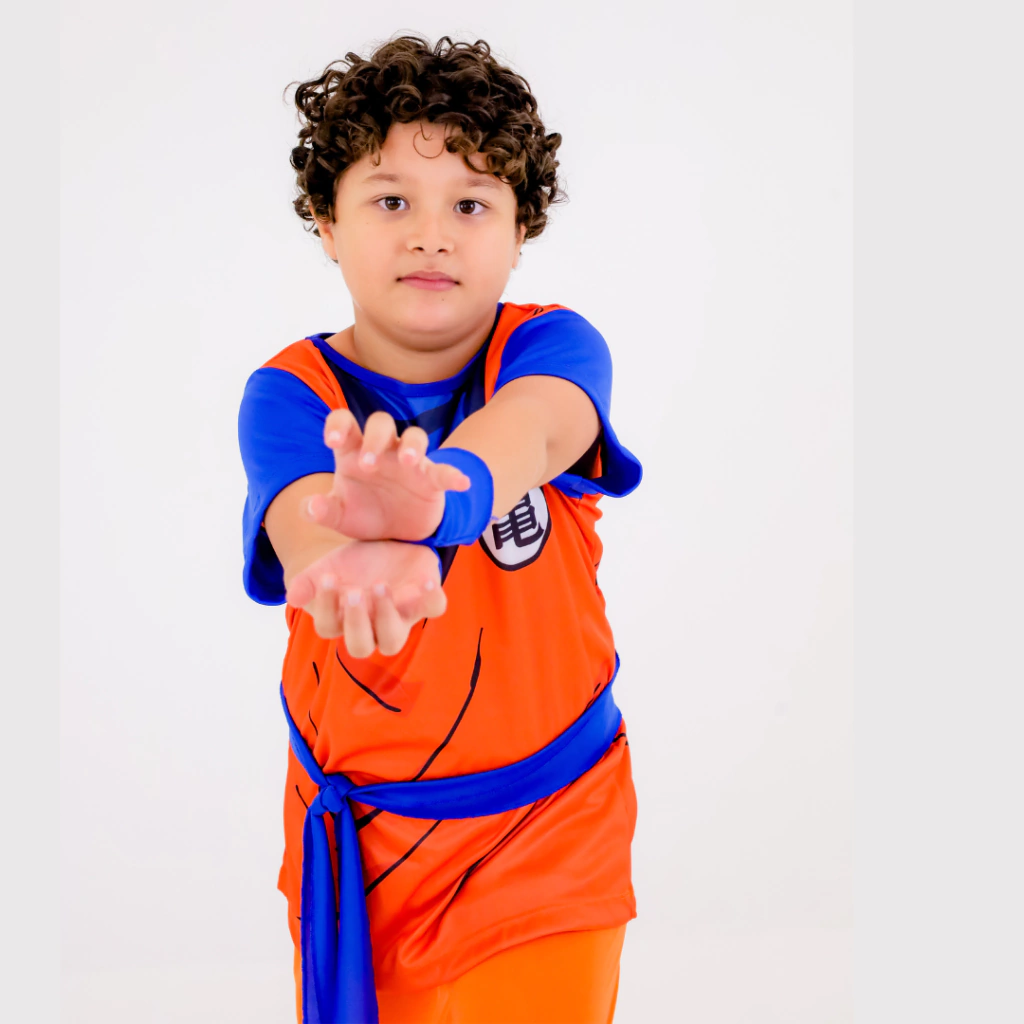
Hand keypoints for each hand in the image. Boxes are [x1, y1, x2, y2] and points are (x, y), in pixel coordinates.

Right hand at [285, 539, 445, 655]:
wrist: (388, 542)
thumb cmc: (355, 563)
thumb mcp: (329, 566)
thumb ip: (309, 581)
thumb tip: (292, 596)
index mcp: (344, 619)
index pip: (328, 627)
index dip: (326, 608)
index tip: (328, 578)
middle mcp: (371, 626)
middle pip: (359, 647)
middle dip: (355, 623)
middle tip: (354, 591)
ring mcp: (399, 617)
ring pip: (392, 640)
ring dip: (386, 616)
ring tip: (381, 585)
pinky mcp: (425, 601)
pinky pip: (434, 609)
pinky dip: (431, 598)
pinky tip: (424, 581)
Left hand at [303, 409, 470, 541]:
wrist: (397, 535)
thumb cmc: (365, 514)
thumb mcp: (340, 516)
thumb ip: (322, 511)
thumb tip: (309, 507)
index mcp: (354, 453)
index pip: (345, 423)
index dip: (338, 424)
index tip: (332, 441)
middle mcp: (383, 450)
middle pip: (381, 423)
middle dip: (374, 438)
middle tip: (368, 464)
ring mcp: (409, 462)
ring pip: (414, 436)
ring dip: (410, 445)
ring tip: (407, 461)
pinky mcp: (432, 479)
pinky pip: (444, 471)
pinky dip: (453, 474)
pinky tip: (461, 482)